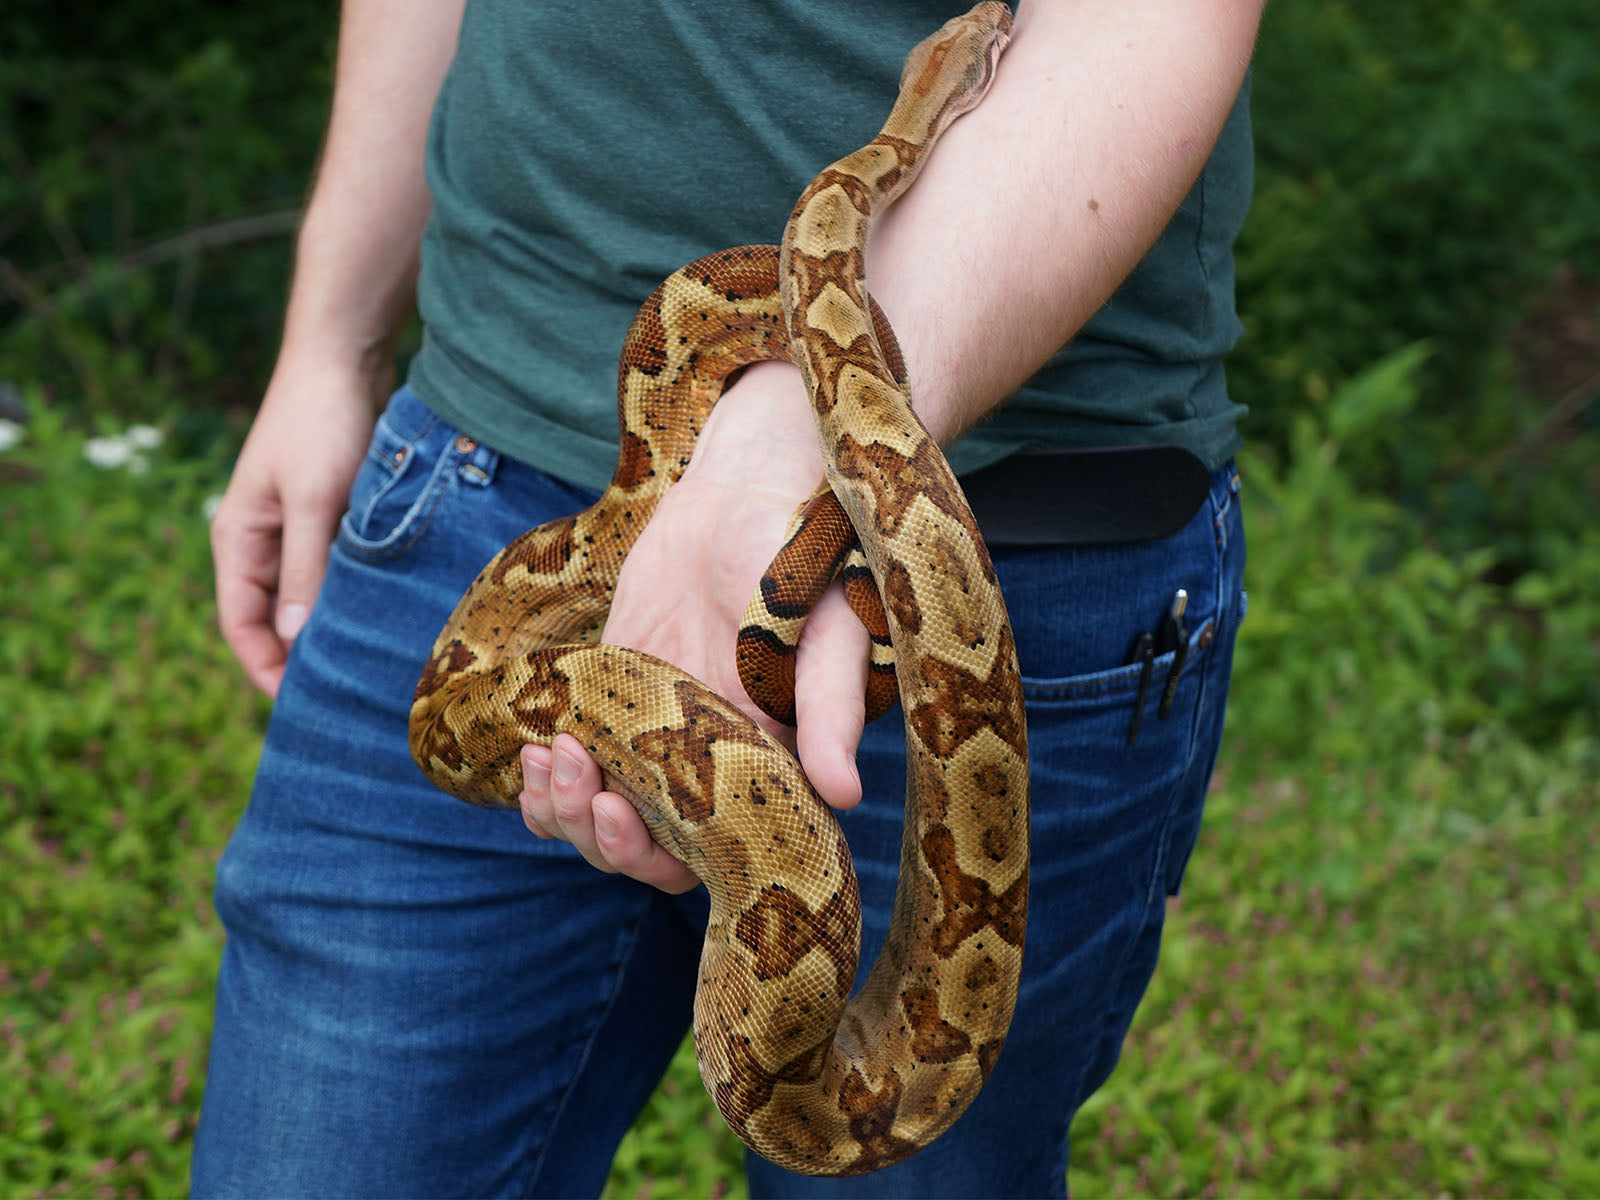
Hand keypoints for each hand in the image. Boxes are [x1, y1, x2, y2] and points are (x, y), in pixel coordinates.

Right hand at [210, 359, 380, 696]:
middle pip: (273, 619)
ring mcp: (295, 530)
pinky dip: (350, 599)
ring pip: (307, 599)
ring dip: (329, 631)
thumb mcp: (314, 501)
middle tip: (343, 699)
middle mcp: (261, 541)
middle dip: (299, 659)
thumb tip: (297, 638)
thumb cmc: (321, 423)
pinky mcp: (329, 518)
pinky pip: (333, 573)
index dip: (265, 669)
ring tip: (367, 669)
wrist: (342, 360)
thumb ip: (305, 568)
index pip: (241, 624)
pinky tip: (382, 619)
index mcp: (239, 540)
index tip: (301, 706)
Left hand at [518, 361, 872, 892]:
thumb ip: (829, 712)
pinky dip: (547, 774)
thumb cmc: (806, 555)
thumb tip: (846, 795)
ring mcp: (656, 734)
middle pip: (642, 848)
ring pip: (598, 813)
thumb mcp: (826, 633)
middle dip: (599, 835)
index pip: (707, 853)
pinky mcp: (614, 696)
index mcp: (764, 767)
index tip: (621, 811)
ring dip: (563, 808)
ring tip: (549, 760)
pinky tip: (536, 747)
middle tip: (579, 785)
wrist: (749, 487)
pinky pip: (574, 763)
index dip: (656, 855)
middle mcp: (708, 764)